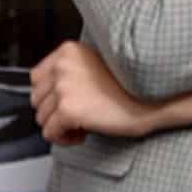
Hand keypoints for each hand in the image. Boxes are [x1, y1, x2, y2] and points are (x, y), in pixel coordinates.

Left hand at [29, 40, 153, 144]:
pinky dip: (64, 139)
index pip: (37, 78)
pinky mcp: (68, 110)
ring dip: (60, 127)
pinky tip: (83, 134)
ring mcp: (63, 87)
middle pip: (37, 99)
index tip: (69, 103)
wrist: (154, 98)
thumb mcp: (97, 65)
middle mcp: (62, 66)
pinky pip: (50, 133)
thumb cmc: (133, 86)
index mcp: (68, 51)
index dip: (51, 96)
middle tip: (78, 117)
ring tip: (83, 126)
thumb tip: (51, 95)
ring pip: (41, 118)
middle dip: (54, 112)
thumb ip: (72, 73)